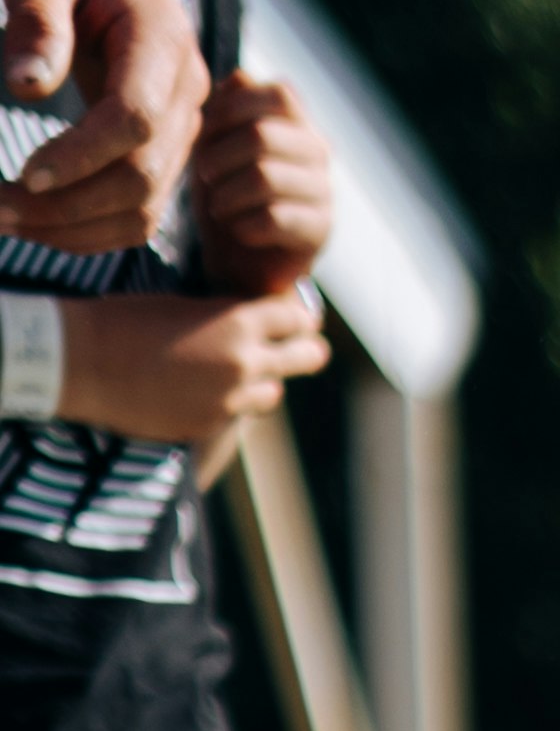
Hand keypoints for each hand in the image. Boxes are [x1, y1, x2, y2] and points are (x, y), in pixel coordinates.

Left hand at [0, 0, 202, 246]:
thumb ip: (37, 18)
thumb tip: (26, 87)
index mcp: (162, 42)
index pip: (135, 120)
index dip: (83, 156)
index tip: (24, 174)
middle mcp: (188, 95)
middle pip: (141, 179)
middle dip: (67, 206)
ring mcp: (186, 129)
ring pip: (143, 208)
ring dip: (75, 229)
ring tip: (7, 221)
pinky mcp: (169, 152)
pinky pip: (140, 210)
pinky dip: (91, 229)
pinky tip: (41, 222)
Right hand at [55, 285, 323, 447]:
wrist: (81, 360)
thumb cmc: (126, 319)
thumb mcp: (185, 304)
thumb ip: (229, 314)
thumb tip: (261, 318)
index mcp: (238, 322)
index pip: (298, 317)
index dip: (295, 316)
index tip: (292, 318)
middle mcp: (245, 364)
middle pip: (307, 357)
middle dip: (302, 348)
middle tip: (291, 345)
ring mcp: (231, 401)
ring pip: (275, 391)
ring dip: (263, 381)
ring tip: (236, 369)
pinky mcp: (211, 426)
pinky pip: (239, 414)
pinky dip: (231, 403)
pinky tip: (204, 389)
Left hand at [191, 67, 332, 284]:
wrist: (240, 260)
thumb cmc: (225, 193)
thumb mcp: (215, 142)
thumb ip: (227, 107)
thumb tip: (238, 79)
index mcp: (297, 122)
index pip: (279, 94)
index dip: (232, 109)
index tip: (203, 134)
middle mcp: (319, 151)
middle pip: (262, 135)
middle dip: (219, 156)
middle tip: (203, 176)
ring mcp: (325, 191)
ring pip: (265, 177)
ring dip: (226, 194)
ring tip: (217, 207)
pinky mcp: (321, 231)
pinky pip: (274, 218)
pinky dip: (244, 225)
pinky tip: (239, 231)